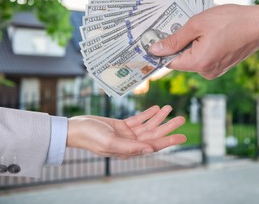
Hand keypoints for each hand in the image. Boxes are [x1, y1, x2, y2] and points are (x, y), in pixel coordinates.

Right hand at [66, 105, 185, 158]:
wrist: (76, 128)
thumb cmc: (90, 137)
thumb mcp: (110, 142)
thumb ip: (130, 146)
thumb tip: (150, 149)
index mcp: (129, 150)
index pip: (153, 145)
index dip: (169, 140)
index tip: (182, 136)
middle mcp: (131, 143)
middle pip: (154, 134)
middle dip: (168, 126)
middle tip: (182, 118)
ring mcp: (126, 134)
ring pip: (148, 125)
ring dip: (159, 117)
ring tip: (169, 108)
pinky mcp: (121, 125)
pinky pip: (138, 119)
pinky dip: (147, 114)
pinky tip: (156, 108)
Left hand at [149, 4, 258, 78]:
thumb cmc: (230, 20)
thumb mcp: (197, 24)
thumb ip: (174, 39)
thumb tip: (155, 50)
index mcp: (199, 63)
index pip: (170, 61)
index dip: (163, 49)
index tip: (159, 37)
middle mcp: (206, 72)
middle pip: (182, 60)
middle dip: (180, 44)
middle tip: (185, 25)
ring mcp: (215, 71)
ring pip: (193, 58)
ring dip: (192, 44)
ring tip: (203, 28)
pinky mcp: (221, 67)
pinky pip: (204, 58)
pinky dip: (203, 47)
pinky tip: (211, 34)